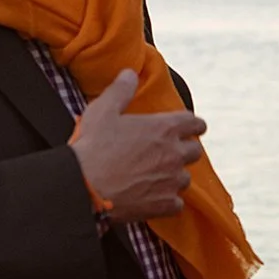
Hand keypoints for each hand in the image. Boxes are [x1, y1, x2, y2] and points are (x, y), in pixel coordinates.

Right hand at [69, 69, 207, 222]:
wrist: (83, 187)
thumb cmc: (92, 147)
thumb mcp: (102, 110)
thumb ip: (120, 90)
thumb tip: (130, 74)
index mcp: (164, 128)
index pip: (196, 123)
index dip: (193, 125)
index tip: (188, 127)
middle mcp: (174, 154)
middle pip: (195, 151)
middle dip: (184, 150)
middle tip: (168, 152)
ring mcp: (171, 181)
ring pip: (186, 178)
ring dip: (174, 177)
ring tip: (156, 176)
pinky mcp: (164, 204)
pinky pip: (176, 204)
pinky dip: (167, 202)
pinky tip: (153, 198)